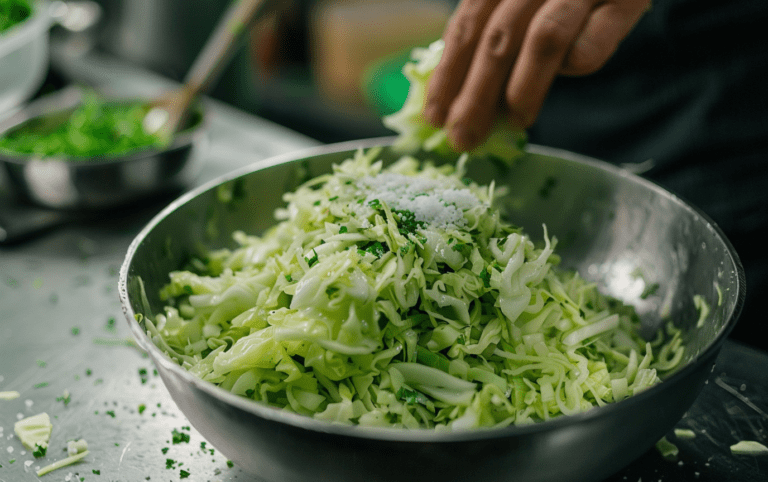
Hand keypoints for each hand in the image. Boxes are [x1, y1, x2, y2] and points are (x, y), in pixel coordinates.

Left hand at [424, 0, 649, 150]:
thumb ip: (488, 31)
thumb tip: (452, 95)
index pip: (467, 24)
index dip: (448, 73)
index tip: (436, 116)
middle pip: (498, 37)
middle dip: (475, 94)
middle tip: (463, 138)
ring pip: (543, 38)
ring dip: (523, 88)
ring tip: (513, 122)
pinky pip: (593, 42)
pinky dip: (576, 62)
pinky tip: (567, 73)